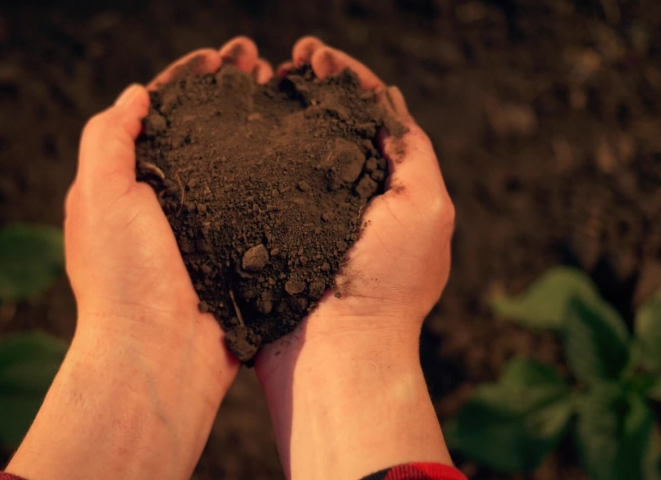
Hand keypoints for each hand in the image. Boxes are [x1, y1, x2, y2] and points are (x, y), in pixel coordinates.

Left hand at [6, 37, 269, 479]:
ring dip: (253, 131)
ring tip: (282, 98)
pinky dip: (273, 179)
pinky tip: (296, 156)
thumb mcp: (100, 198)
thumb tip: (136, 95)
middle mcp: (161, 207)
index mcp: (124, 188)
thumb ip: (108, 139)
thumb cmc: (124, 281)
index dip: (185, 81)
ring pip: (231, 166)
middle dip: (226, 97)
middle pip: (197, 134)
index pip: (155, 116)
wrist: (162, 359)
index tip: (218, 58)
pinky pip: (256, 207)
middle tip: (260, 67)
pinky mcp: (233, 257)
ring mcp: (200, 232)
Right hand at [255, 37, 455, 479]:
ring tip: (256, 80)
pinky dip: (243, 149)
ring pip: (284, 147)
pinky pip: (251, 181)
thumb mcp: (428, 209)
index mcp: (382, 185)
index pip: (364, 113)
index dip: (343, 77)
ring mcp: (298, 212)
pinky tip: (232, 125)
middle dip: (306, 85)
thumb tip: (387, 103)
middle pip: (323, 122)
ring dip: (272, 109)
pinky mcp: (263, 230)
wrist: (336, 350)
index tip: (316, 55)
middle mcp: (340, 194)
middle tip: (286, 62)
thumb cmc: (389, 283)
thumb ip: (414, 153)